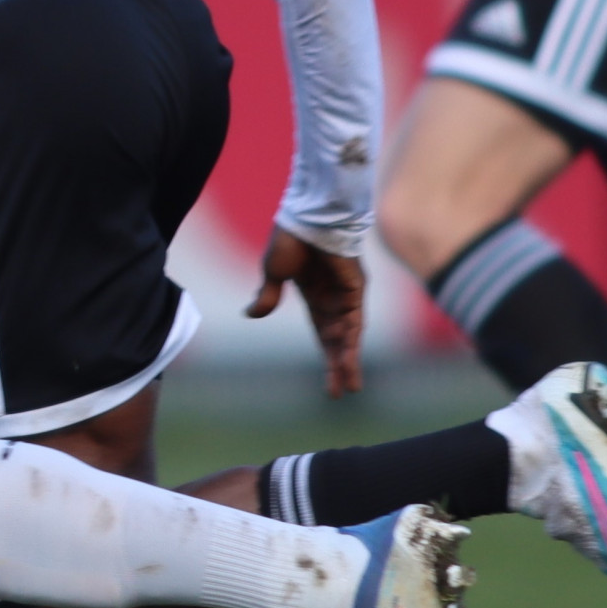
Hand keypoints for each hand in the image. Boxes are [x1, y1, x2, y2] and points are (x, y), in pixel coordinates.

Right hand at [245, 229, 365, 396]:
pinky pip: (354, 322)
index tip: (328, 383)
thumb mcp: (274, 272)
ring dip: (348, 360)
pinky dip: (351, 342)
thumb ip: (267, 296)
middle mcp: (335, 298)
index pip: (323, 333)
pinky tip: (348, 361)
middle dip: (338, 365)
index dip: (326, 357)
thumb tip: (251, 315)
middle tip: (338, 392)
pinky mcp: (355, 289)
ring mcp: (347, 295)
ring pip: (349, 335)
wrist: (309, 215)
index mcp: (316, 295)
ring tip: (349, 386)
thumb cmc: (291, 237)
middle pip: (338, 340)